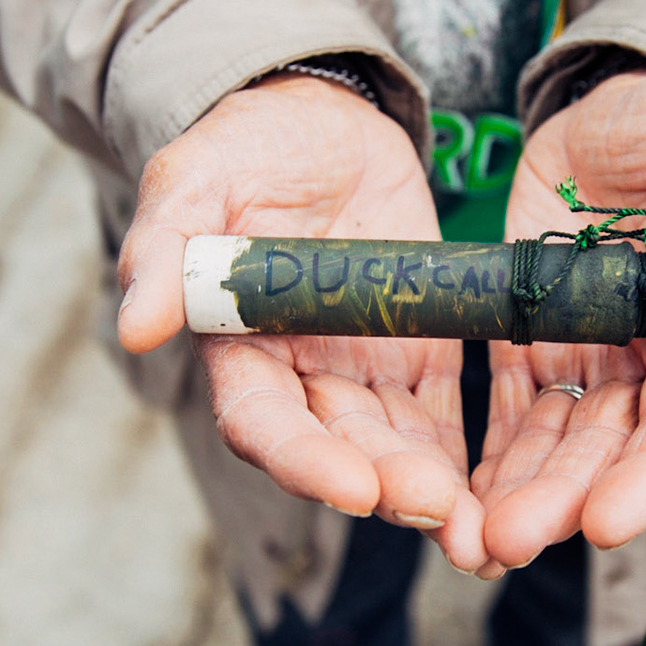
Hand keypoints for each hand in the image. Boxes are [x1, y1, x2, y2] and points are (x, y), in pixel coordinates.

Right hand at [116, 74, 484, 569]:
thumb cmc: (240, 147)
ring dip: (435, 490)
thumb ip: (163, 251)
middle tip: (438, 511)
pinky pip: (446, 414)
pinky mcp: (416, 351)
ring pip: (397, 447)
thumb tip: (134, 329)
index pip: (264, 423)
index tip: (355, 488)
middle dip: (388, 487)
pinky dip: (474, 457)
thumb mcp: (193, 179)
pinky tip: (510, 488)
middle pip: (340, 450)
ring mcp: (361, 370)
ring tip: (482, 528)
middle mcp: (298, 377)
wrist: (315, 117)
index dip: (306, 461)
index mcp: (236, 349)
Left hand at [473, 71, 645, 577]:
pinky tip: (454, 503)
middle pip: (611, 452)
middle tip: (508, 542)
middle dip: (565, 503)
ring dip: (521, 497)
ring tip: (472, 543)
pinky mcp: (532, 346)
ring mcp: (589, 361)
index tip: (605, 523)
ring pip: (556, 448)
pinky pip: (511, 416)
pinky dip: (489, 463)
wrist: (616, 109)